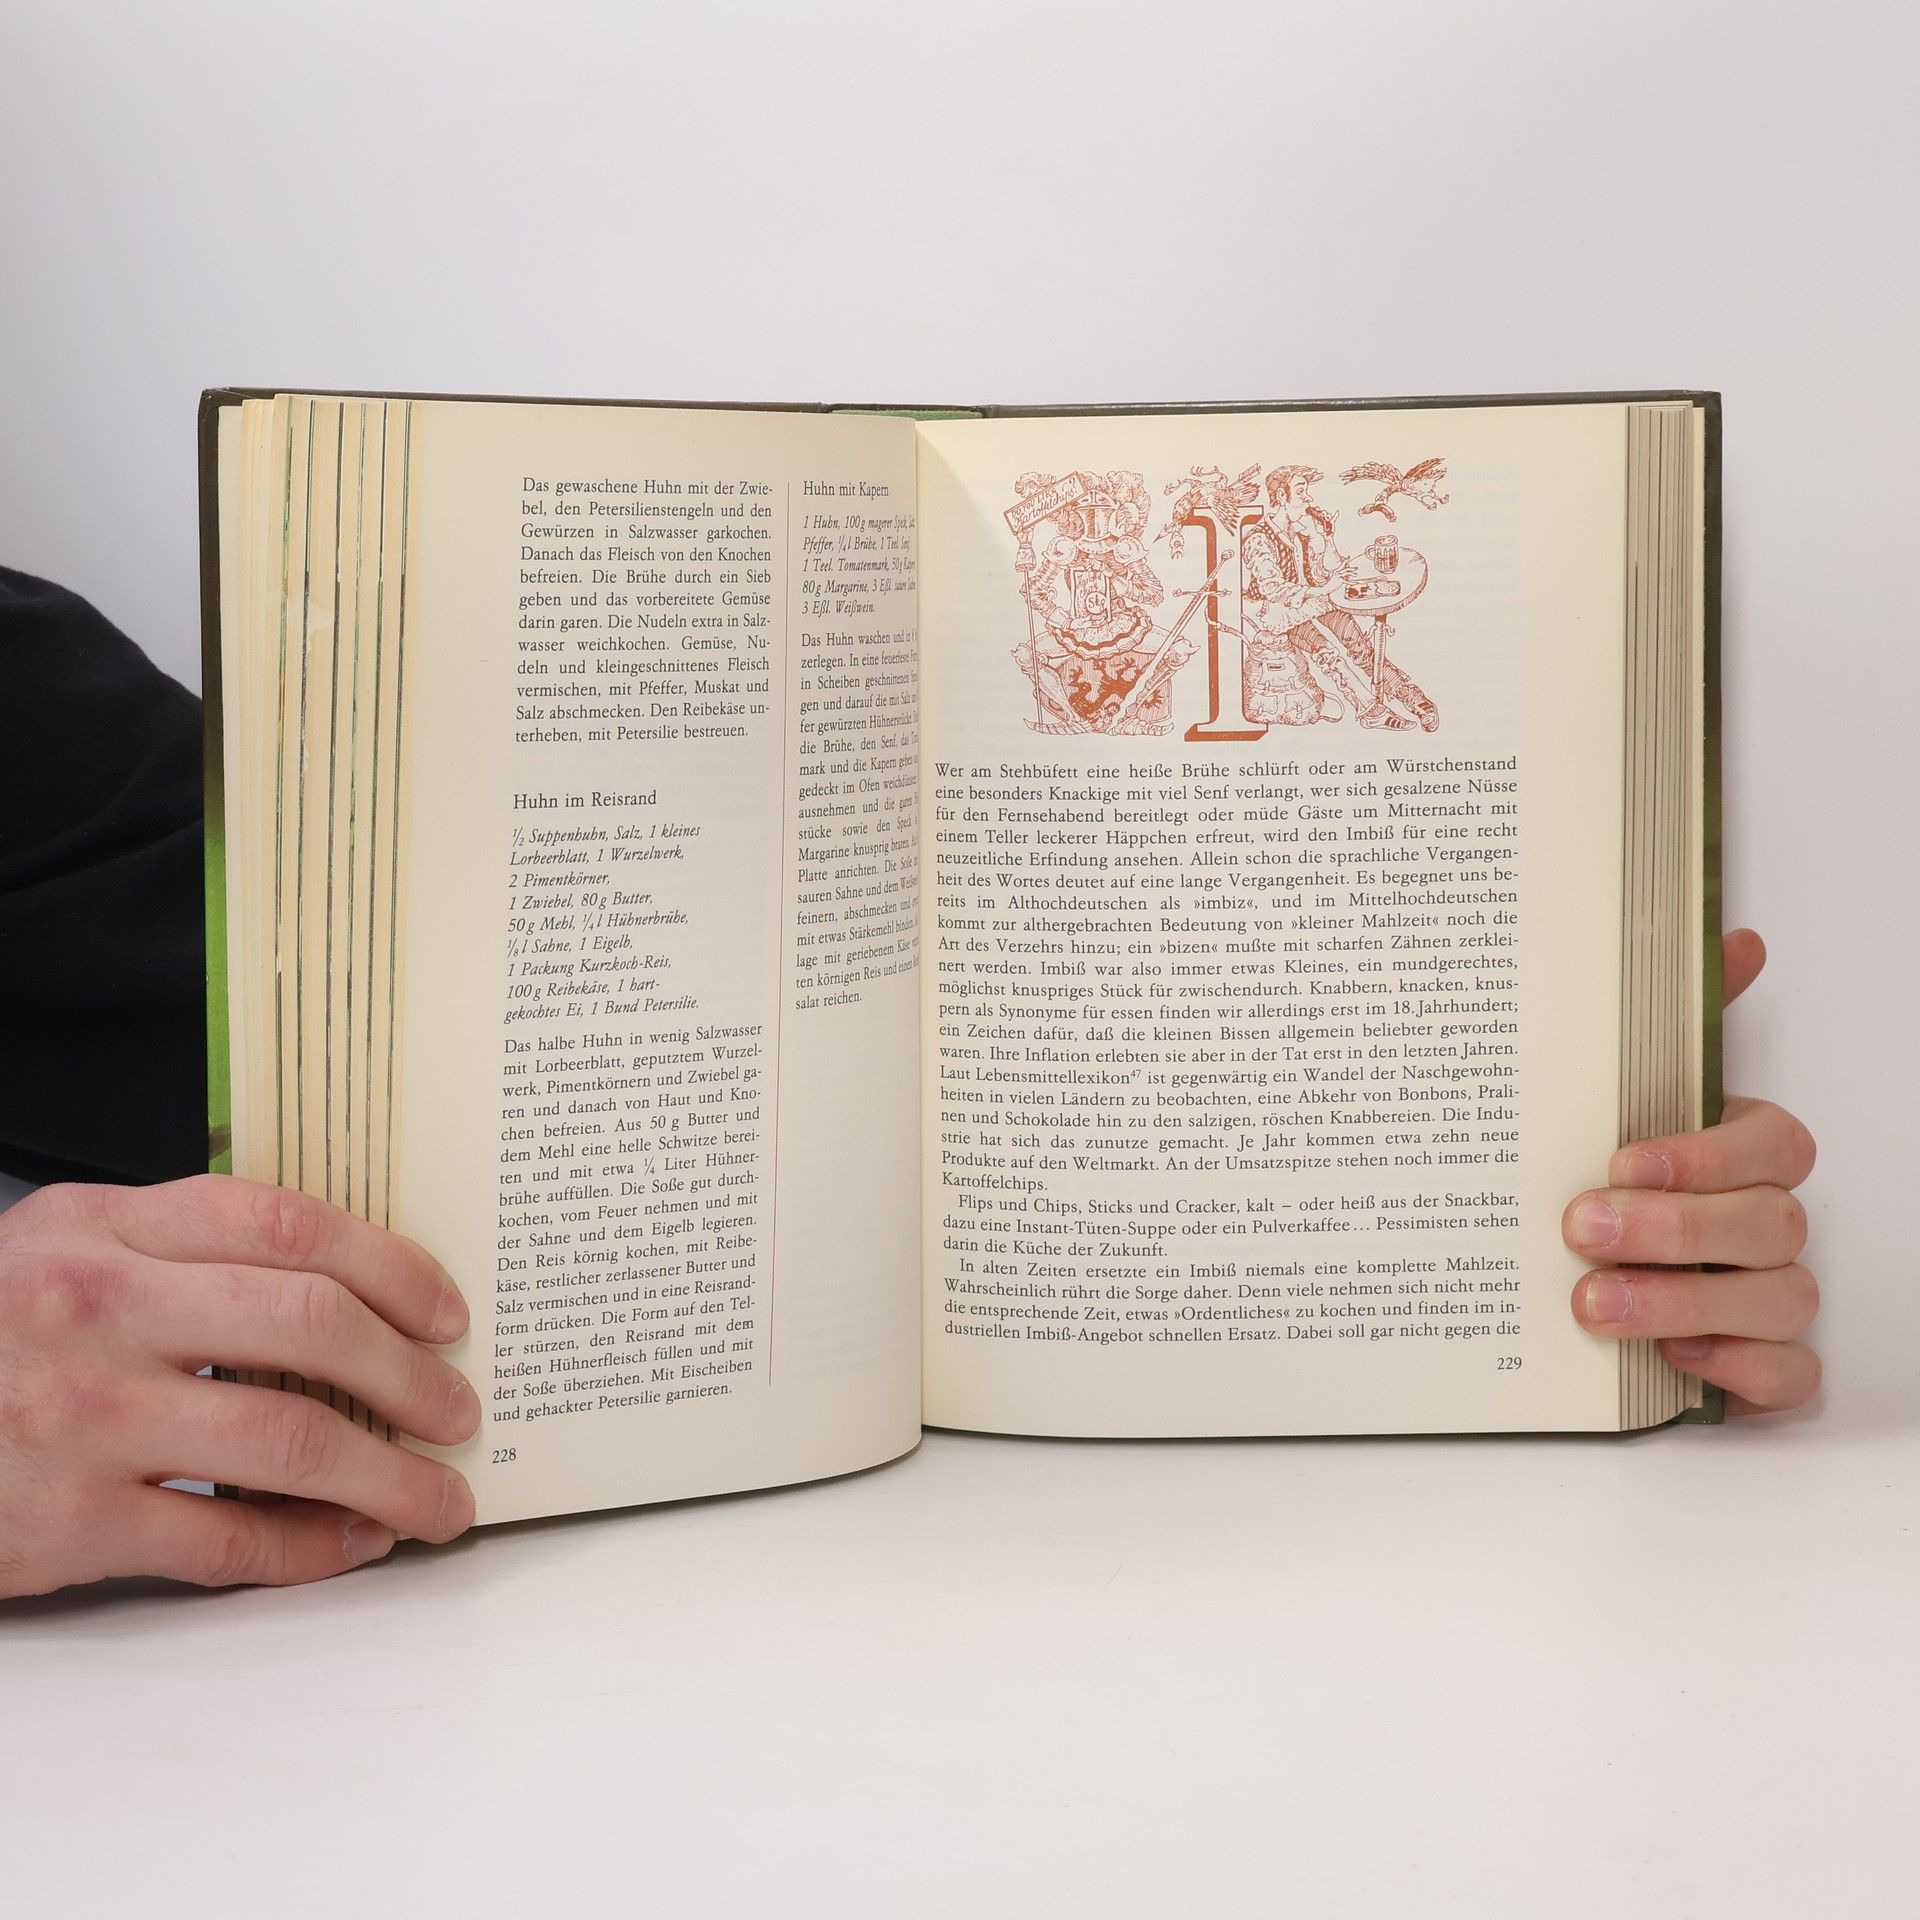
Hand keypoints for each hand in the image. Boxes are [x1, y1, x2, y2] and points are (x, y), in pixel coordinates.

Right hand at [0, 1175, 478, 1597]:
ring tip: (440, 1497)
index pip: (288, 1225)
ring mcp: (87, 1418)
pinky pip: (227, 1537)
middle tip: (460, 1409)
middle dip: (412, 1374)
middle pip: (312, 1326)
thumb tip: (340, 1272)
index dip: (392, 1266)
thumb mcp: (58, 1244)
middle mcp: (100, 1311)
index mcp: (106, 1229)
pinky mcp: (68, 1523)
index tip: (447, 1311)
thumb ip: (180, 1240)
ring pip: (289, 1439)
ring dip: (390, 1476)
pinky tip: (357, 1545)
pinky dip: (312, 1548)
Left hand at [1565, 929, 1819, 1410]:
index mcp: (1743, 1152)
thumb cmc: (1609, 1170)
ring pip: (1779, 1298)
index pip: (1773, 1143)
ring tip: (1593, 1302)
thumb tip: (1734, 938)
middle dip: (1674, 1228)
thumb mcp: (1621, 1092)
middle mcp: (1765, 1220)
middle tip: (1582, 1228)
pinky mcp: (1759, 1362)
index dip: (1704, 1155)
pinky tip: (1677, 1358)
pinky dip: (1741, 1369)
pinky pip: (1792, 1375)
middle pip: (1770, 1222)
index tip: (1619, 1161)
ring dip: (1686, 1300)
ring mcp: (1769, 1291)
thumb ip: (1672, 1021)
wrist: (1570, 1258)